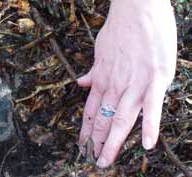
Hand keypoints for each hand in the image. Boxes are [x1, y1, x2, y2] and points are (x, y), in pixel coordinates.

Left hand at [78, 0, 176, 167]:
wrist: (136, 10)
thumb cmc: (119, 30)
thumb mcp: (100, 51)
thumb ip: (93, 72)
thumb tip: (81, 83)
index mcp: (103, 80)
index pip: (91, 111)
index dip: (86, 130)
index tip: (82, 144)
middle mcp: (115, 86)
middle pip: (103, 119)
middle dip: (96, 142)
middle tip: (92, 161)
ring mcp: (135, 83)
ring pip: (121, 118)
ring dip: (112, 142)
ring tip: (106, 161)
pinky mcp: (156, 78)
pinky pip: (151, 106)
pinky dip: (149, 125)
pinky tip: (145, 144)